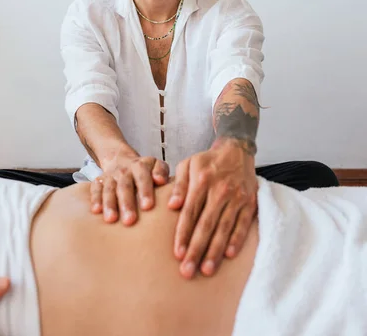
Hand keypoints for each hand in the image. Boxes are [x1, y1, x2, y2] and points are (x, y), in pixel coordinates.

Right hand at [90, 153, 169, 225]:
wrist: (121, 160)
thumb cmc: (145, 171)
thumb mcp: (156, 165)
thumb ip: (161, 171)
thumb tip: (160, 180)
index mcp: (140, 166)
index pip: (142, 176)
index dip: (144, 190)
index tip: (148, 206)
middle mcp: (124, 171)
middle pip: (124, 186)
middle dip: (126, 203)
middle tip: (130, 220)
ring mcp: (110, 176)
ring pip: (109, 189)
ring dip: (109, 204)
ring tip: (111, 219)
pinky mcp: (99, 182)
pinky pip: (95, 190)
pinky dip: (95, 199)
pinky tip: (96, 211)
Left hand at [168, 139, 257, 278]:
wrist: (237, 150)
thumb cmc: (207, 161)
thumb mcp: (188, 164)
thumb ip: (179, 185)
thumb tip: (172, 206)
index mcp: (202, 180)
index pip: (191, 212)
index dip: (183, 233)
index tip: (176, 254)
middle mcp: (220, 190)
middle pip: (207, 224)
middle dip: (196, 249)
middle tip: (187, 271)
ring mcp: (237, 197)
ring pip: (224, 228)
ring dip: (215, 251)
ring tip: (206, 270)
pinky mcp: (250, 202)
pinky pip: (243, 224)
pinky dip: (237, 240)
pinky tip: (228, 255)